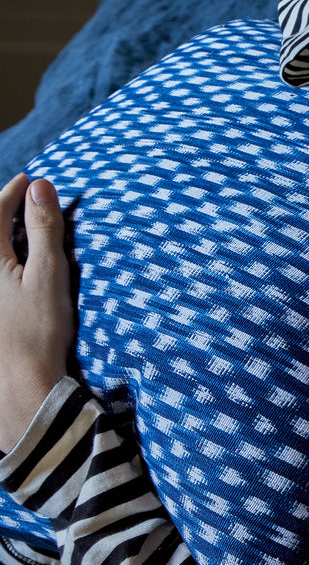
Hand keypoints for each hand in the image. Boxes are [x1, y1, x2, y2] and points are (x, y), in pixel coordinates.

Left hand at [0, 173, 74, 451]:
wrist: (20, 383)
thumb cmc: (37, 330)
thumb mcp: (48, 274)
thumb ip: (43, 228)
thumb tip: (40, 186)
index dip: (11, 193)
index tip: (29, 181)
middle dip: (1, 212)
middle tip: (21, 200)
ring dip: (2, 237)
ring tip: (17, 230)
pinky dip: (3, 260)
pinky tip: (14, 267)